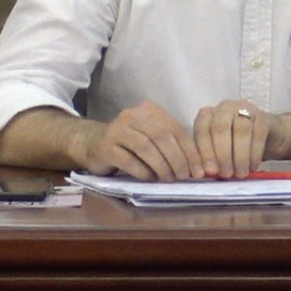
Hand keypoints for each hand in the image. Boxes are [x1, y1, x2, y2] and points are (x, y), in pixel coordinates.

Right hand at [79, 101, 203, 180]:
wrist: (92, 143)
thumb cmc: (129, 144)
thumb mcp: (152, 138)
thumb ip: (172, 146)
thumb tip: (198, 168)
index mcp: (149, 111)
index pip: (176, 129)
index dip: (190, 151)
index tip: (199, 171)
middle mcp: (132, 116)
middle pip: (162, 137)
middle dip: (177, 160)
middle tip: (183, 177)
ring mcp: (117, 130)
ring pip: (146, 147)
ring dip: (161, 167)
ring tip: (167, 180)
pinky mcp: (106, 147)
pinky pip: (129, 161)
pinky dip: (143, 172)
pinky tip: (149, 179)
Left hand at [193, 100, 283, 177]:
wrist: (269, 138)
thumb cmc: (237, 146)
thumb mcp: (219, 151)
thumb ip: (210, 158)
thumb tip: (204, 173)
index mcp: (208, 115)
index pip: (201, 129)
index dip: (204, 151)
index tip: (209, 171)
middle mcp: (224, 108)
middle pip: (219, 127)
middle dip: (222, 154)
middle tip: (226, 174)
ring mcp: (245, 109)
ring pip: (240, 130)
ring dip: (239, 156)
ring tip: (240, 173)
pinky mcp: (263, 117)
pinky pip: (258, 134)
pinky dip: (254, 153)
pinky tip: (252, 166)